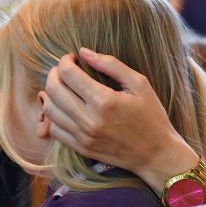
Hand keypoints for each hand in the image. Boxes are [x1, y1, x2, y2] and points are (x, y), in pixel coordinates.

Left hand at [43, 48, 199, 194]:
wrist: (156, 154)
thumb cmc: (151, 116)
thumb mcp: (139, 84)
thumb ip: (111, 65)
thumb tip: (84, 52)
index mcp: (104, 101)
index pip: (68, 74)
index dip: (65, 60)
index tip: (73, 57)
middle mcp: (89, 120)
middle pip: (53, 90)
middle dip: (54, 73)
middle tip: (64, 69)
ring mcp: (82, 136)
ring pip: (49, 109)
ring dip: (51, 93)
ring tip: (63, 86)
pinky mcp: (80, 148)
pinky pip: (54, 129)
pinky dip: (54, 115)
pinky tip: (66, 107)